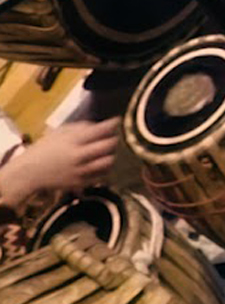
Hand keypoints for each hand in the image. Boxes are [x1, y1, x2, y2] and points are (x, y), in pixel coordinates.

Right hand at [0, 119, 117, 207]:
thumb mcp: (57, 134)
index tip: (117, 120)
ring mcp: (80, 170)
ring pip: (108, 161)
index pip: (98, 130)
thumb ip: (78, 128)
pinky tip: (103, 164)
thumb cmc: (43, 150)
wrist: (28, 173)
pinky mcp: (80, 182)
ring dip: (112, 155)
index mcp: (71, 141)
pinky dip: (105, 169)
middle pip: (108, 145)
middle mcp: (78, 155)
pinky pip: (101, 175)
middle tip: (116, 137)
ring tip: (111, 151)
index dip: (111, 124)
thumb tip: (97, 125)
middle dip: (115, 139)